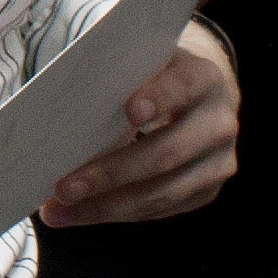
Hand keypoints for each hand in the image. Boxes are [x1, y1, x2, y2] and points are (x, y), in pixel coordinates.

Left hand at [39, 26, 236, 225]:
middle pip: (165, 153)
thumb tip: (61, 107)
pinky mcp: (205, 192)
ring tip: (58, 209)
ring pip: (160, 193)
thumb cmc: (155, 78)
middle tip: (63, 187)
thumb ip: (119, 76)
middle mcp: (219, 123)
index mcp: (205, 79)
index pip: (184, 86)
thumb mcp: (145, 64)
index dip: (160, 97)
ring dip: (104, 206)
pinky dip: (113, 213)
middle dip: (110, 173)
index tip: (129, 110)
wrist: (199, 100)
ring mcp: (217, 163)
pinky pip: (157, 210)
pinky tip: (77, 213)